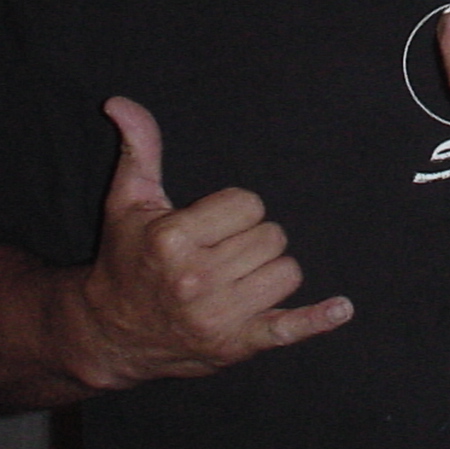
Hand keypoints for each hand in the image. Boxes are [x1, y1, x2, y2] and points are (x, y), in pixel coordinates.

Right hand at [69, 96, 350, 388]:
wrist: (108, 333)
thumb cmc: (124, 258)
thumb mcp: (128, 201)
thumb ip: (139, 147)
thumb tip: (121, 102)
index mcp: (172, 238)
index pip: (248, 204)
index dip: (235, 210)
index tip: (211, 224)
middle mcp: (195, 279)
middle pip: (272, 237)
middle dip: (252, 239)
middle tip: (220, 252)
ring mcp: (217, 317)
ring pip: (286, 272)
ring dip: (270, 271)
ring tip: (236, 278)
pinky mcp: (234, 345)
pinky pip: (287, 330)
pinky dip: (317, 320)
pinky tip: (341, 309)